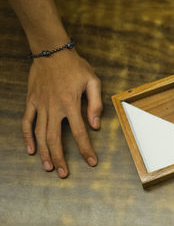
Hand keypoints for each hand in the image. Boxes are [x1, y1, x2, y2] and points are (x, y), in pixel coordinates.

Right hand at [22, 49, 102, 177]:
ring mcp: (40, 105)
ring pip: (40, 134)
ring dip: (44, 152)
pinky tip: (31, 150)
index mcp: (71, 103)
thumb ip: (95, 103)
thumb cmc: (75, 66)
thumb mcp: (93, 81)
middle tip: (64, 173)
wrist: (52, 51)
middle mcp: (54, 107)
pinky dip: (27, 137)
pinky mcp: (31, 101)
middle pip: (56, 139)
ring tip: (48, 168)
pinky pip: (27, 122)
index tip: (92, 162)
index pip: (80, 132)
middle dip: (60, 158)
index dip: (86, 149)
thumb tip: (96, 125)